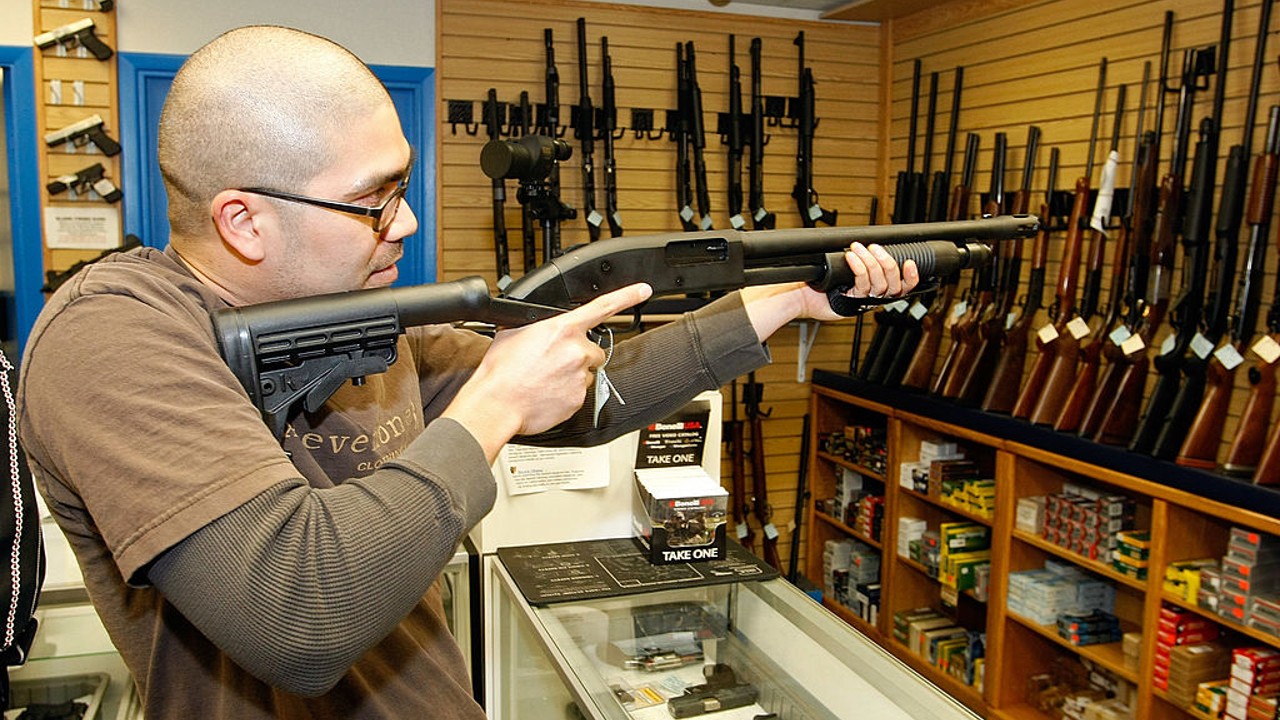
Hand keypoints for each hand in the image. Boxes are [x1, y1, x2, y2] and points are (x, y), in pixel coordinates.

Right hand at [443, 283, 652, 459]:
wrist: (496, 404)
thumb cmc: (500, 371)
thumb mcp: (513, 332)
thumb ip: (537, 325)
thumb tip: (541, 325)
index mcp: (562, 329)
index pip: (603, 307)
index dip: (627, 296)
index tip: (643, 291)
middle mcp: (576, 351)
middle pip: (593, 350)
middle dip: (578, 355)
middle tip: (553, 363)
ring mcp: (580, 377)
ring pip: (586, 373)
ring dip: (572, 375)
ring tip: (545, 380)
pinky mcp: (579, 400)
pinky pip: (579, 393)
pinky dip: (566, 394)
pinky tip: (546, 393)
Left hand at [742, 243, 919, 338]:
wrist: (801, 293)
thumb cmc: (821, 280)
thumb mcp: (844, 265)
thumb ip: (861, 257)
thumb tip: (869, 240)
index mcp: (876, 289)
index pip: (902, 286)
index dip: (910, 276)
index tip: (909, 261)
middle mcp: (871, 297)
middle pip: (893, 284)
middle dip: (886, 262)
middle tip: (874, 247)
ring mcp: (861, 301)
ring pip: (879, 284)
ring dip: (871, 262)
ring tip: (858, 248)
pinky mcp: (850, 303)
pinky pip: (861, 285)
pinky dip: (858, 268)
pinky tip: (851, 257)